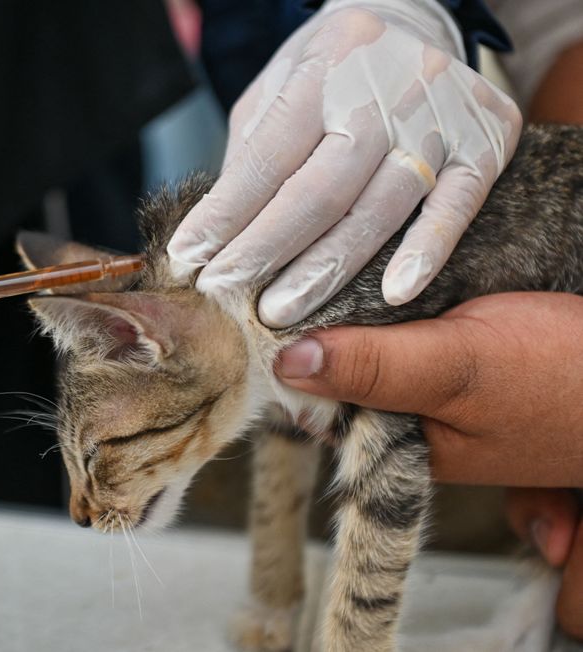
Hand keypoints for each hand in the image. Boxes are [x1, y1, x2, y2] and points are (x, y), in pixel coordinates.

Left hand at [167, 0, 521, 326]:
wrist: (413, 20)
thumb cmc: (329, 71)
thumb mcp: (276, 90)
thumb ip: (253, 154)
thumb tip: (216, 233)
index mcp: (320, 70)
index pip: (266, 158)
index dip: (223, 215)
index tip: (188, 259)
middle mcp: (382, 88)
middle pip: (319, 191)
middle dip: (264, 251)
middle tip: (225, 294)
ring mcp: (439, 114)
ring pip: (378, 208)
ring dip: (324, 270)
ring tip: (279, 313)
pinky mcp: (486, 138)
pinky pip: (456, 205)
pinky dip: (427, 251)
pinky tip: (395, 293)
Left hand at [273, 292, 582, 634]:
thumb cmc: (569, 379)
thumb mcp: (460, 368)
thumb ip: (376, 367)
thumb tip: (289, 364)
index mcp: (397, 445)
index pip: (312, 401)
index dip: (285, 350)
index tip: (257, 302)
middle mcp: (407, 422)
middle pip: (335, 371)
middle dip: (314, 324)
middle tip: (284, 270)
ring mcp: (431, 391)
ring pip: (366, 346)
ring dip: (350, 308)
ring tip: (323, 261)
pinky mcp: (453, 359)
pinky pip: (401, 330)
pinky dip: (388, 302)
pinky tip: (376, 272)